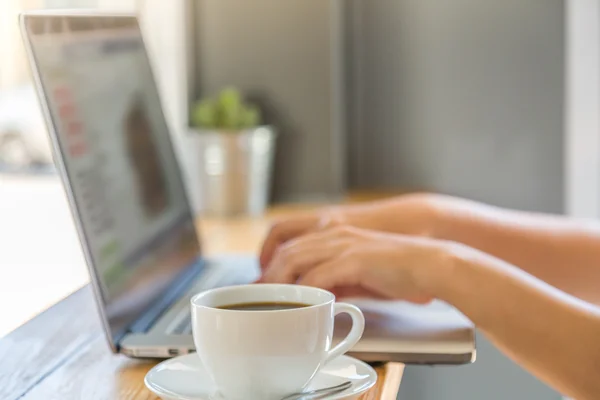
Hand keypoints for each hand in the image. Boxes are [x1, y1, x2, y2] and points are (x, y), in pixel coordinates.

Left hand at [259, 225, 453, 302]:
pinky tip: (303, 304)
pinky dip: (306, 290)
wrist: (429, 263)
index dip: (270, 261)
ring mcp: (343, 244)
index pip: (289, 242)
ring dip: (280, 282)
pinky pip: (319, 275)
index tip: (263, 283)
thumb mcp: (358, 274)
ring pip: (296, 259)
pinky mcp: (354, 259)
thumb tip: (316, 297)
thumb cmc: (397, 270)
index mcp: (333, 233)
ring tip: (272, 302)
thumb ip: (335, 281)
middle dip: (268, 274)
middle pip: (286, 251)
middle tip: (259, 296)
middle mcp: (333, 234)